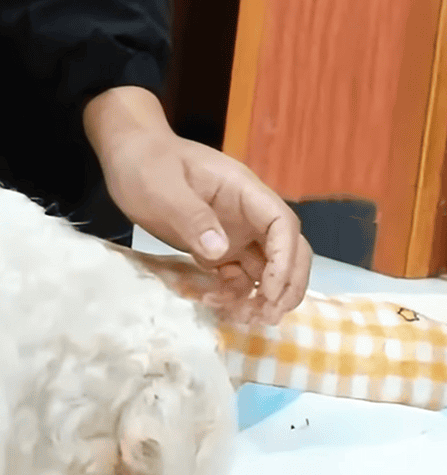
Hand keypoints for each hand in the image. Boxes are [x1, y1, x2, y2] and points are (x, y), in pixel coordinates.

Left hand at [84, 87, 311, 322]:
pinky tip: (212, 302)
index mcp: (245, 191)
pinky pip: (240, 276)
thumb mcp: (163, 187)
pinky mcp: (220, 249)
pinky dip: (235, 295)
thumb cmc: (146, 163)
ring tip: (242, 318)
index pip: (282, 224)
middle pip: (289, 249)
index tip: (270, 289)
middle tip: (268, 316)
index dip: (285, 259)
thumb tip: (220, 253)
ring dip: (264, 296)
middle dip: (287, 284)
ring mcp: (237, 232)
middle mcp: (249, 214)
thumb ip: (192, 217)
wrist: (129, 156)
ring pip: (268, 268)